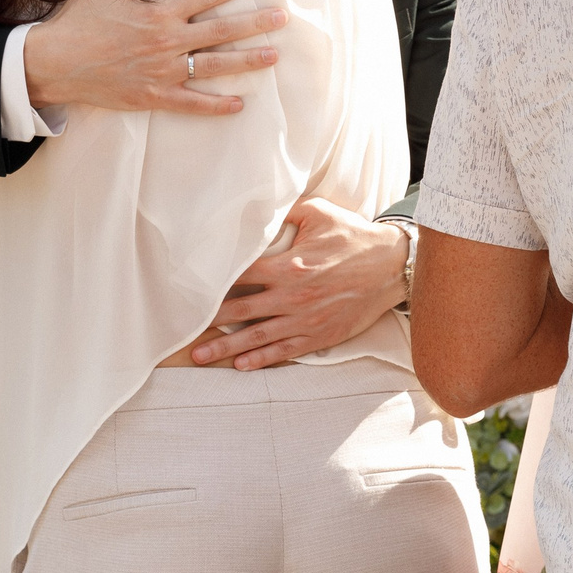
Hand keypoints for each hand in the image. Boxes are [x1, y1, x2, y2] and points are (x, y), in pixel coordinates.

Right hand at [21, 0, 286, 114]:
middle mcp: (167, 43)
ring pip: (214, 66)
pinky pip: (191, 103)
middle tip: (283, 17)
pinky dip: (216, 105)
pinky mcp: (153, 97)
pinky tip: (239, 103)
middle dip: (255, 23)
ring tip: (273, 56)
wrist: (53, 63)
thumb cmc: (78, 21)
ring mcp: (162, 73)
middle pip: (221, 31)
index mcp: (159, 14)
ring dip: (246, 61)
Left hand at [187, 195, 409, 369]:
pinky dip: (261, 359)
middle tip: (182, 332)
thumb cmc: (353, 236)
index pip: (240, 276)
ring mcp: (305, 319)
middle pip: (241, 311)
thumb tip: (259, 207)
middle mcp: (293, 296)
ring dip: (227, 349)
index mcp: (288, 265)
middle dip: (209, 322)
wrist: (390, 266)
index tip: (190, 290)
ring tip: (202, 357)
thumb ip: (286, 211)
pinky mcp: (319, 335)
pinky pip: (284, 350)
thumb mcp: (319, 212)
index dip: (213, 283)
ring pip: (258, 337)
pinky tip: (242, 365)